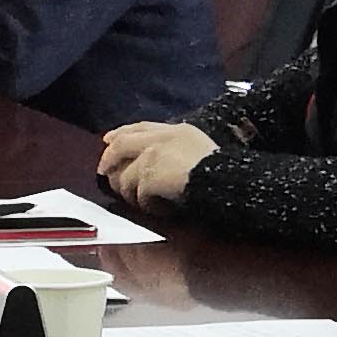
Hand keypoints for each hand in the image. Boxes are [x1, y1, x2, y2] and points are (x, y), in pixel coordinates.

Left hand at [97, 120, 218, 212]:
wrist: (230, 183)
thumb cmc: (223, 175)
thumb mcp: (199, 154)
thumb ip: (173, 152)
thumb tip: (141, 165)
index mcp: (178, 131)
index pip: (140, 127)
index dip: (120, 134)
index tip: (107, 140)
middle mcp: (164, 138)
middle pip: (121, 146)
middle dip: (109, 162)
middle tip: (107, 177)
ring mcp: (155, 154)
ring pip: (125, 177)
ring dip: (134, 194)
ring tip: (150, 202)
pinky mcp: (151, 173)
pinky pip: (138, 195)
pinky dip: (149, 206)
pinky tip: (164, 208)